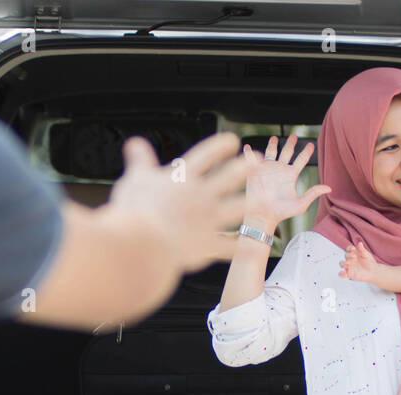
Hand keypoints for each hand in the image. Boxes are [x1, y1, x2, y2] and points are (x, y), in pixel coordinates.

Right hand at [107, 132, 249, 272]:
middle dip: (246, 169)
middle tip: (256, 164)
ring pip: (239, 209)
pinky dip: (242, 247)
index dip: (222, 145)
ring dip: (254, 205)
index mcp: (184, 177)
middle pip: (231, 177)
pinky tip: (252, 246)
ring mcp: (209, 220)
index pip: (208, 154)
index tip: (232, 141)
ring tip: (265, 202)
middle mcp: (202, 195)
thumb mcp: (135, 179)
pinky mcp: (209, 244)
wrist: (144, 245)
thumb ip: (140, 160)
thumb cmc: (135, 212)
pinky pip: (231, 246)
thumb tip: (136, 143)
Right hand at [242, 133, 331, 229]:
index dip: (306, 151)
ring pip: (271, 152)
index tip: (311, 144)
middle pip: (287, 152)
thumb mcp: (300, 204)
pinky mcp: (254, 172)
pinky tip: (247, 146)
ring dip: (272, 144)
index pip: (301, 160)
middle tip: (294, 136)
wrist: (263, 216)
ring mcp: (267, 170)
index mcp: (290, 175)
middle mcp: (279, 170)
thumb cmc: (281, 213)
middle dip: (291, 143)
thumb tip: (329, 188)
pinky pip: (251, 159)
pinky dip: (248, 153)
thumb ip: (313, 194)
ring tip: (274, 137)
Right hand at [339, 240, 380, 283]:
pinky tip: (344, 273)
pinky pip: (342, 274)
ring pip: (342, 264)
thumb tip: (359, 243)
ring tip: (349, 264)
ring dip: (343, 263)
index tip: (353, 248)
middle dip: (349, 255)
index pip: (348, 249)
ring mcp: (349, 266)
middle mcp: (350, 259)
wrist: (373, 272)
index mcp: (354, 253)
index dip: (349, 248)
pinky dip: (341, 274)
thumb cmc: (370, 263)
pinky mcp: (349, 274)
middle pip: (346, 256)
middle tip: (354, 257)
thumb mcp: (367, 255)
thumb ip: (362, 250)